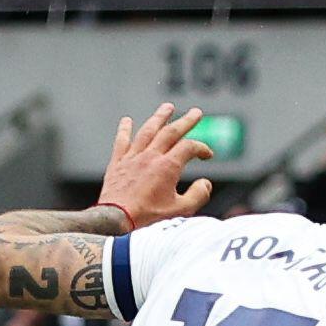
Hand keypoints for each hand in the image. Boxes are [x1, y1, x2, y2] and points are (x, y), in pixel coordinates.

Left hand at [99, 103, 214, 228]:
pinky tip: (127, 120)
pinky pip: (122, 141)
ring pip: (147, 131)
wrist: (117, 218)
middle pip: (170, 132)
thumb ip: (198, 195)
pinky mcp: (118, 163)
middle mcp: (151, 157)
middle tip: (196, 112)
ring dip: (159, 117)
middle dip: (186, 121)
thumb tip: (206, 183)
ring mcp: (133, 157)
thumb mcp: (181, 210)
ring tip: (168, 107)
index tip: (207, 155)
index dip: (201, 148)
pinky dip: (125, 129)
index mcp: (168, 167)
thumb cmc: (149, 217)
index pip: (189, 147)